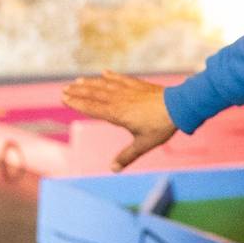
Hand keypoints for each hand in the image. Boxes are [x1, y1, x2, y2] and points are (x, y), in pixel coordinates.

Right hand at [61, 71, 177, 170]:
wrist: (179, 107)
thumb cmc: (161, 127)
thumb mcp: (143, 144)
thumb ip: (127, 156)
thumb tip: (113, 169)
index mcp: (117, 114)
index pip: (92, 108)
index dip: (77, 103)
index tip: (64, 98)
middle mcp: (120, 100)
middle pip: (95, 94)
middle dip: (79, 92)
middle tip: (65, 89)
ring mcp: (129, 90)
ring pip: (106, 85)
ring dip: (91, 83)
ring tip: (78, 81)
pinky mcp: (139, 85)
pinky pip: (122, 79)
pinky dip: (112, 76)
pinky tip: (105, 72)